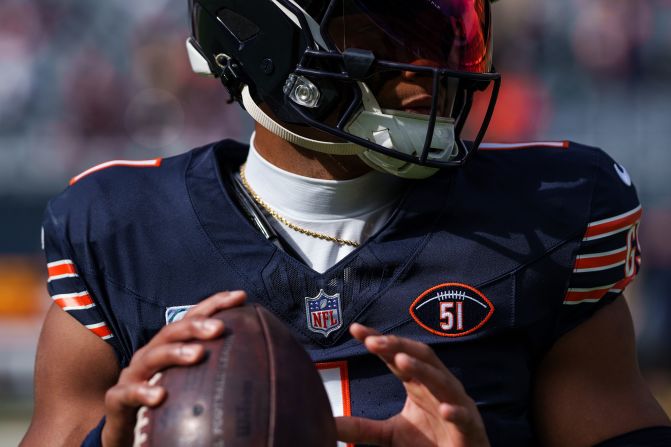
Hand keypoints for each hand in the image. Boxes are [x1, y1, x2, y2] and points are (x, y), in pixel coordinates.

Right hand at [101, 290, 245, 446]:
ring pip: (152, 357)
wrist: (123, 431)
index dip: (214, 304)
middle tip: (219, 328)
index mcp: (169, 346)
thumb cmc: (164, 403)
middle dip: (195, 325)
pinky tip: (160, 395)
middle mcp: (150, 354)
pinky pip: (127, 394)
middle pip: (172, 332)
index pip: (191, 318)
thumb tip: (260, 368)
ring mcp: (132, 375)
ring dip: (175, 353)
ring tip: (197, 354)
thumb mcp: (189, 382)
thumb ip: (214, 370)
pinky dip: (143, 392)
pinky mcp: (117, 399)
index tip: (241, 296)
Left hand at [336, 324, 489, 446]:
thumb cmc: (429, 444)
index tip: (354, 329)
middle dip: (398, 346)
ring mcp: (456, 404)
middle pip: (421, 356)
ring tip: (402, 360)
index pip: (397, 355)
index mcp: (419, 383)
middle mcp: (438, 386)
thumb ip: (362, 427)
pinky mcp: (470, 428)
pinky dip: (455, 411)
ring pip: (442, 381)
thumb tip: (329, 423)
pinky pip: (464, 416)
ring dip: (423, 369)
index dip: (379, 341)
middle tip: (372, 341)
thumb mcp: (390, 434)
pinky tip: (443, 410)